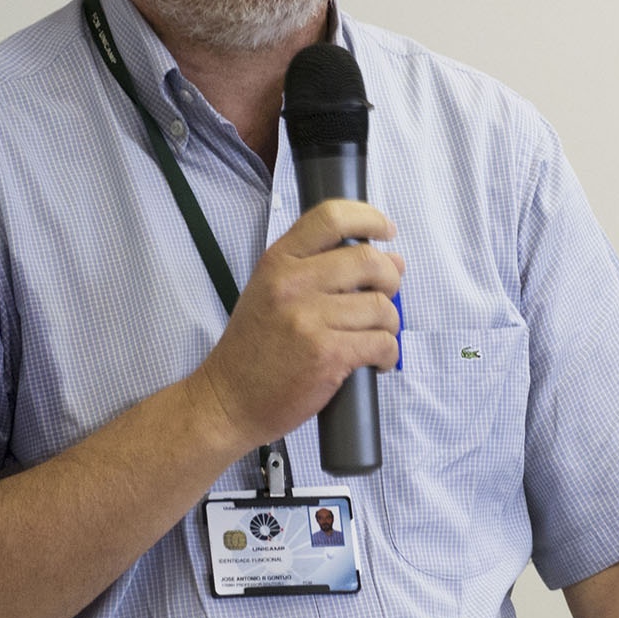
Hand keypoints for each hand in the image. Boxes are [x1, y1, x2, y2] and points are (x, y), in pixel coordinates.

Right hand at [191, 199, 402, 447]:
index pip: (331, 217)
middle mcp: (292, 283)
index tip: (386, 230)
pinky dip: (387, 353)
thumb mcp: (271, 291)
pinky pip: (381, 342)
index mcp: (278, 261)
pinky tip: (375, 360)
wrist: (227, 401)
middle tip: (386, 295)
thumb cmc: (253, 349)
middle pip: (368, 260)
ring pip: (380, 306)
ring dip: (389, 323)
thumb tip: (391, 260)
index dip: (369, 218)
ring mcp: (308, 319)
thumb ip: (321, 269)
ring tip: (375, 336)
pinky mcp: (326, 355)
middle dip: (390, 278)